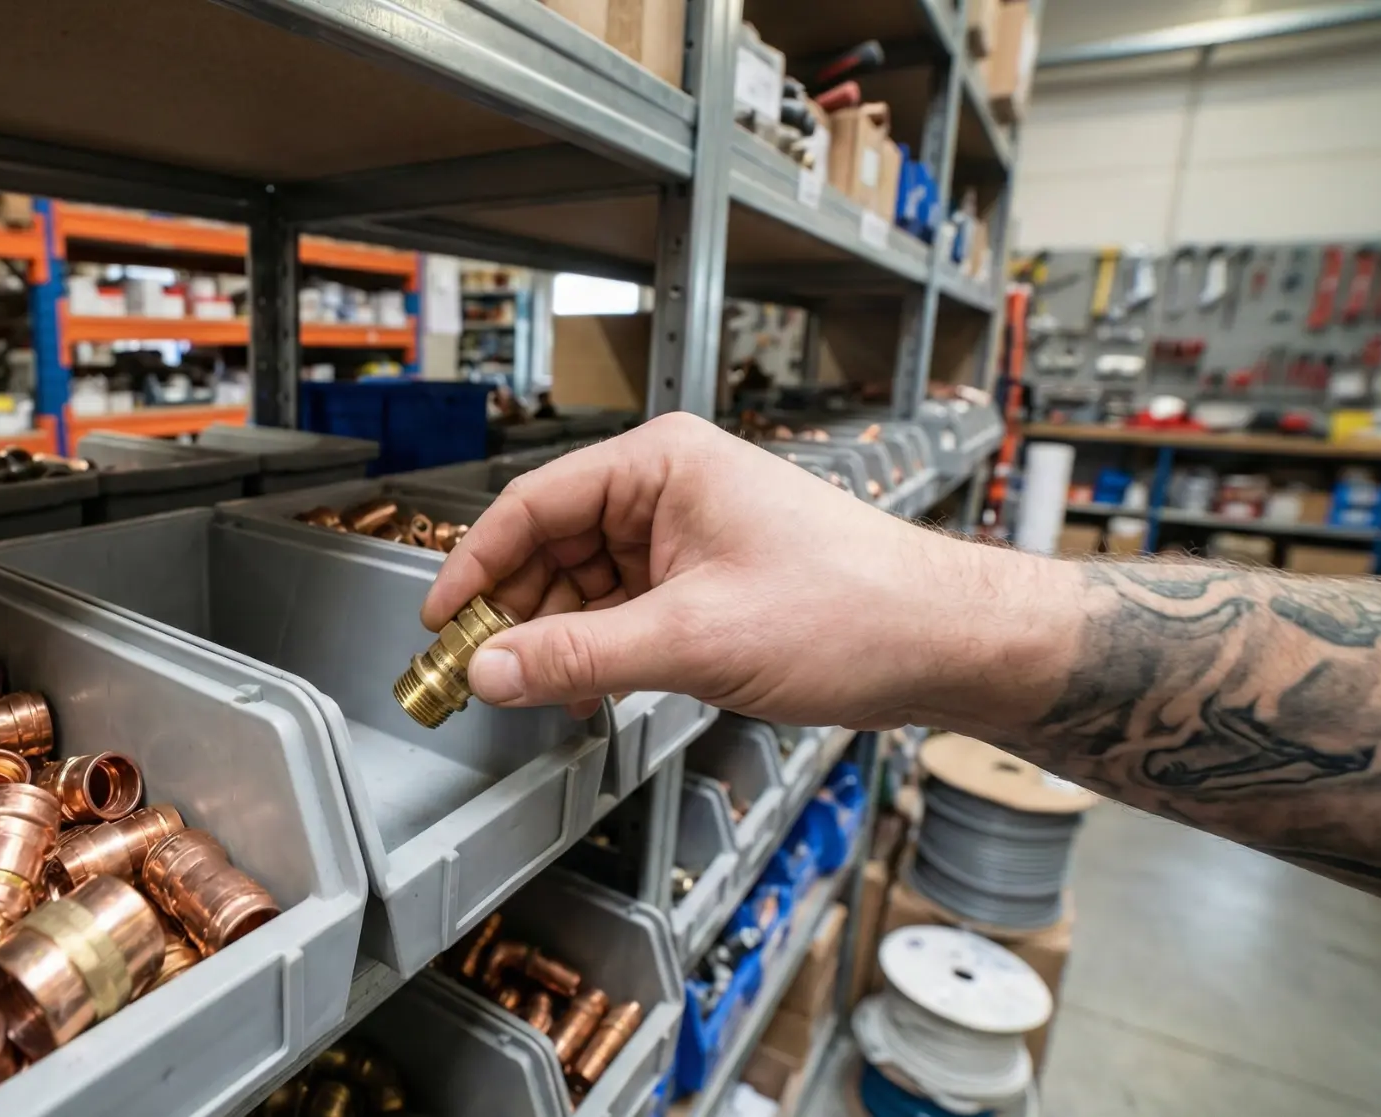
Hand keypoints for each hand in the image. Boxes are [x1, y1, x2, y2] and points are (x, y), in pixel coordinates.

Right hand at [421, 413, 1044, 727]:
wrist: (944, 643)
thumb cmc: (851, 608)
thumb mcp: (695, 638)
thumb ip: (581, 657)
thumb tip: (491, 671)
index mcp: (661, 463)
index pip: (532, 504)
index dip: (473, 565)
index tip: (436, 623)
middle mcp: (669, 488)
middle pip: (552, 547)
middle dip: (512, 613)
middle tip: (473, 674)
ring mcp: (689, 536)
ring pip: (586, 586)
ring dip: (556, 640)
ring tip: (531, 693)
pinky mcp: (708, 582)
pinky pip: (626, 612)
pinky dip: (598, 652)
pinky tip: (583, 692)